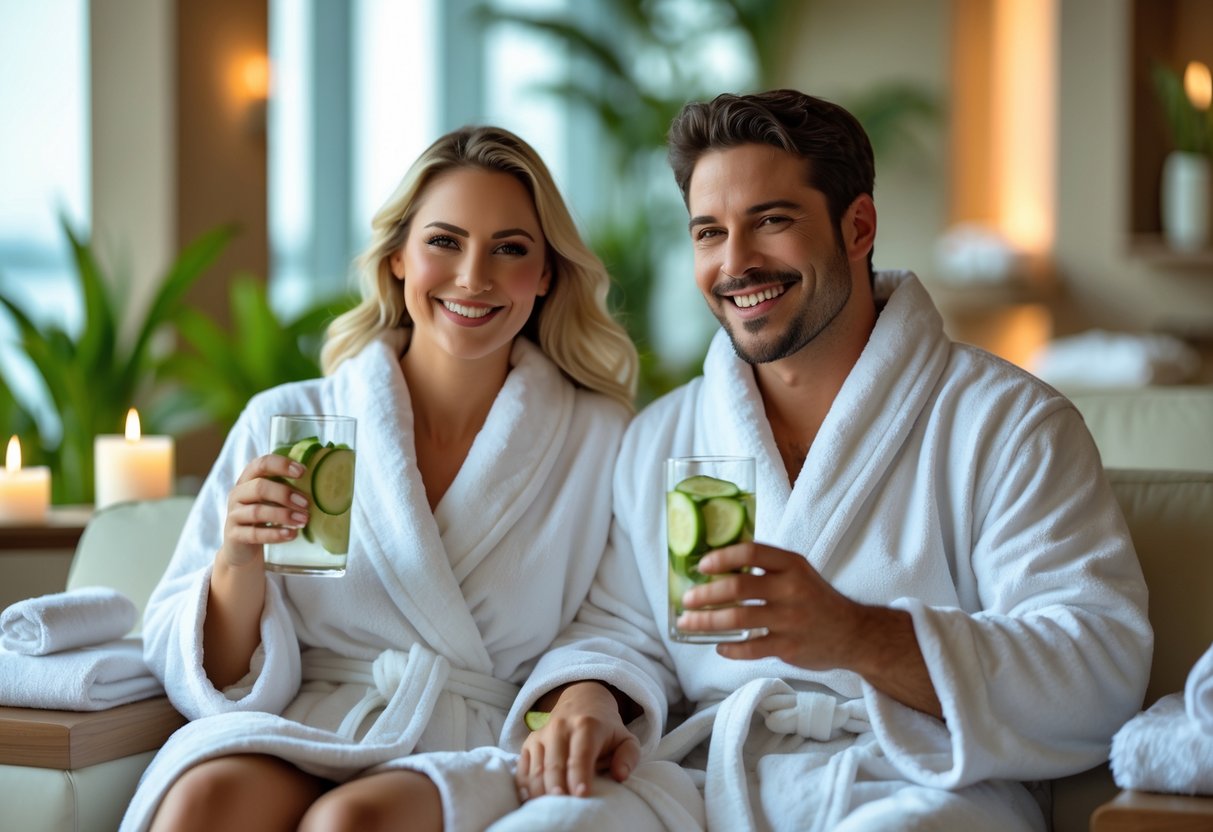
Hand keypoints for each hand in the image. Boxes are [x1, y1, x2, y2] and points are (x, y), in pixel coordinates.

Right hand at [220, 454, 310, 567]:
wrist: (243, 549)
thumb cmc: (264, 518)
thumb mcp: (273, 500)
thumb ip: (287, 489)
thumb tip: (323, 482)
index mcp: (248, 479)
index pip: (262, 464)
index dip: (282, 465)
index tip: (303, 472)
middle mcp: (238, 494)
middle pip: (260, 487)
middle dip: (285, 494)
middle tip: (307, 504)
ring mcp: (234, 514)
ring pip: (257, 511)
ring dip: (284, 515)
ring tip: (304, 521)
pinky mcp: (234, 535)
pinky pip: (254, 533)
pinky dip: (275, 534)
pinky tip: (292, 535)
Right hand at [516, 682, 640, 799]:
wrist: (582, 700)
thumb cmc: (606, 728)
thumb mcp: (626, 738)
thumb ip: (629, 756)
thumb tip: (620, 775)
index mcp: (587, 725)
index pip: (581, 754)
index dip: (580, 775)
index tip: (582, 795)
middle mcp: (560, 727)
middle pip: (554, 764)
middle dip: (557, 787)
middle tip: (563, 806)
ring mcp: (541, 734)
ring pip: (536, 768)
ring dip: (541, 791)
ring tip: (549, 808)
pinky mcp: (529, 742)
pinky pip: (523, 768)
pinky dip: (525, 786)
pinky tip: (532, 800)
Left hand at [677, 542, 863, 668]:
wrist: (855, 634)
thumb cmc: (817, 600)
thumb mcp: (799, 573)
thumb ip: (767, 568)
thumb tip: (719, 566)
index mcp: (791, 565)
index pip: (751, 552)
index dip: (722, 557)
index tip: (702, 565)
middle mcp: (791, 589)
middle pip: (738, 587)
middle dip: (705, 594)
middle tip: (686, 600)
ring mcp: (790, 620)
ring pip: (738, 620)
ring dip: (706, 622)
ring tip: (688, 623)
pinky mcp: (789, 647)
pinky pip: (750, 648)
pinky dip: (729, 648)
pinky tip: (718, 646)